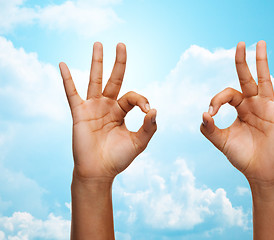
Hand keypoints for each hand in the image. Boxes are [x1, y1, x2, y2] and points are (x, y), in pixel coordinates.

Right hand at [60, 42, 156, 180]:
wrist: (99, 172)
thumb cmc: (118, 158)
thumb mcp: (139, 143)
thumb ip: (149, 127)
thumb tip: (154, 109)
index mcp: (121, 112)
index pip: (132, 96)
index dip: (141, 100)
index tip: (147, 111)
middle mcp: (107, 106)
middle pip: (114, 79)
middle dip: (119, 63)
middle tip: (122, 44)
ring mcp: (93, 108)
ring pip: (95, 80)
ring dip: (97, 62)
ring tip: (99, 44)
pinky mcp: (79, 113)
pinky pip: (72, 93)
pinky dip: (67, 79)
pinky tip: (63, 64)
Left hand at [201, 41, 273, 184]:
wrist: (259, 172)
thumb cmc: (241, 156)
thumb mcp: (221, 141)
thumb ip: (209, 129)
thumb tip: (203, 113)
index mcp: (240, 108)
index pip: (228, 94)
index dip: (217, 100)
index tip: (211, 114)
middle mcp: (253, 104)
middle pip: (247, 78)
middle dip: (242, 61)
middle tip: (240, 44)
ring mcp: (268, 107)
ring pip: (265, 80)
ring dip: (263, 62)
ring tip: (261, 43)